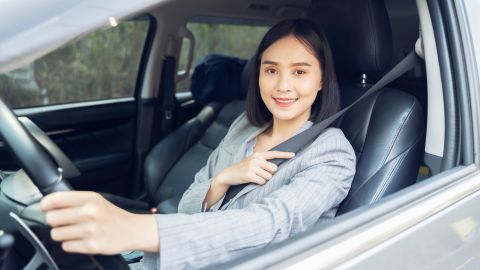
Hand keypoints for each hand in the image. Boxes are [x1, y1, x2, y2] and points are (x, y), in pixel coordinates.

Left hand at [40, 191, 158, 254]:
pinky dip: (71, 244)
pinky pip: (66, 246)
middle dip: (54, 222)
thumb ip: (75, 201)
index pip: (56, 199)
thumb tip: (49, 205)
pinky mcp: (91, 246)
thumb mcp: (97, 200)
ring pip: (56, 234)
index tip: (46, 208)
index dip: (46, 204)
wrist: (132, 230)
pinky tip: (81, 239)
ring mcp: (90, 230)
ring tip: (75, 231)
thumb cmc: (112, 215)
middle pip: (51, 218)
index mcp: (90, 199)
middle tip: (63, 222)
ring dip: (62, 234)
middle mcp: (90, 213)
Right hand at [204, 151, 293, 208]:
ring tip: (254, 177)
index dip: (284, 154)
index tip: (293, 154)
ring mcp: (252, 166)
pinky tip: (252, 180)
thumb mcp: (252, 161)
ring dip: (263, 179)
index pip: (274, 154)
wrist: (228, 174)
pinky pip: (262, 181)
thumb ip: (263, 162)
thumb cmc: (242, 169)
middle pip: (273, 169)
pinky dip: (259, 183)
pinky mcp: (250, 174)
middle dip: (269, 174)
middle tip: (259, 174)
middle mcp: (256, 159)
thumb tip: (275, 168)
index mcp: (258, 154)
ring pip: (268, 176)